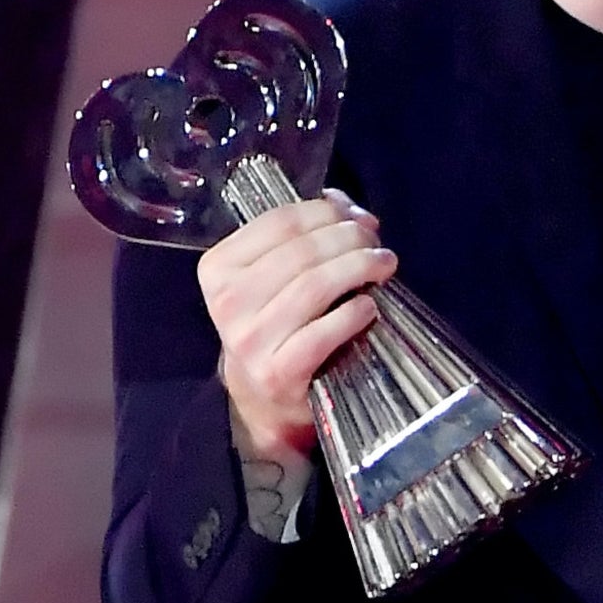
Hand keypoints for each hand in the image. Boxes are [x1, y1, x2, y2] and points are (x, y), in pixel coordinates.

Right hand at [197, 189, 394, 464]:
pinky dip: (355, 314)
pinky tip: (370, 307)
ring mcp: (250, 339)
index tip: (358, 218)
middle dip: (351, 239)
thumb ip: (305, 237)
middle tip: (378, 244)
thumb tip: (346, 204)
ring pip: (315, 285)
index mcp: (219, 268)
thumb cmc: (276, 325)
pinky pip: (324, 332)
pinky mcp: (278, 372)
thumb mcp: (274, 278)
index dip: (327, 213)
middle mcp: (228, 302)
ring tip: (384, 266)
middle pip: (303, 251)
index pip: (280, 222)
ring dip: (360, 269)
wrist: (263, 398)